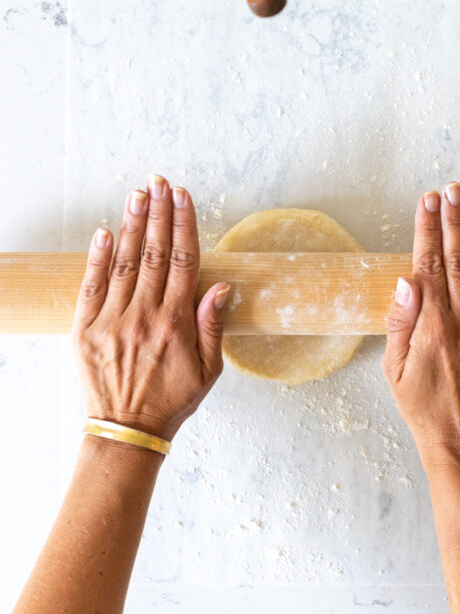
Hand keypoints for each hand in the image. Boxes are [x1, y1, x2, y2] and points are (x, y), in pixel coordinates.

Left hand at [71, 175, 229, 440]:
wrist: (127, 431)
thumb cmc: (171, 400)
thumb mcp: (209, 370)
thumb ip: (213, 326)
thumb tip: (221, 287)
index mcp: (176, 323)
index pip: (183, 261)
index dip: (183, 224)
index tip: (183, 197)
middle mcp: (144, 316)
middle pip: (153, 252)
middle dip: (158, 213)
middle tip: (160, 182)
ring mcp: (112, 321)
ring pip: (124, 262)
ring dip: (131, 225)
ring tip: (138, 194)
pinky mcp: (85, 330)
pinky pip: (92, 286)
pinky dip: (97, 257)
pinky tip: (104, 232)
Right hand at [383, 182, 459, 468]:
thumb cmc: (424, 407)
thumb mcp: (394, 369)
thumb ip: (400, 323)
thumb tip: (405, 281)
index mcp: (432, 327)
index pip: (428, 264)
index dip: (427, 229)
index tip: (429, 201)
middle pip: (457, 260)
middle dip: (454, 220)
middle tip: (454, 189)